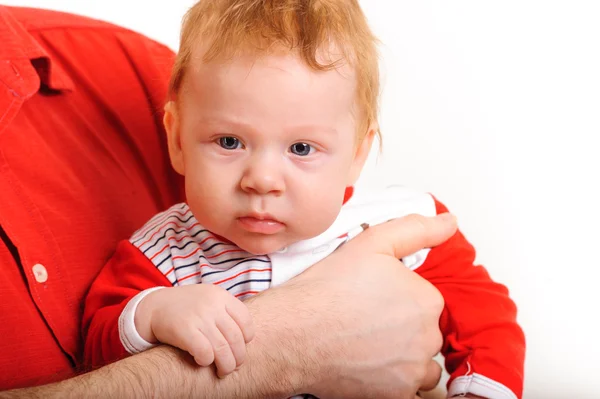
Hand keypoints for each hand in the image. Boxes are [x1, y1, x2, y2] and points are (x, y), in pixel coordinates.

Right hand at [136, 284, 253, 376]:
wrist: (154, 306)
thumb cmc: (186, 307)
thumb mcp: (208, 299)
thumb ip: (226, 313)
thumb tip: (245, 340)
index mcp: (221, 296)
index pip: (246, 320)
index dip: (247, 338)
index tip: (241, 347)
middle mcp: (212, 304)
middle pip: (236, 338)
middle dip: (239, 357)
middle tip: (235, 366)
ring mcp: (199, 316)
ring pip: (223, 349)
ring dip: (226, 365)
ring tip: (223, 371)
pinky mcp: (185, 330)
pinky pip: (205, 353)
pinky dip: (207, 361)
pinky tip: (202, 362)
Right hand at [245, 212, 456, 398]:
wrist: (294, 333)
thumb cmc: (327, 290)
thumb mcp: (372, 243)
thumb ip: (416, 230)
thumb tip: (449, 222)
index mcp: (427, 300)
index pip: (424, 300)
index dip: (395, 297)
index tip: (370, 297)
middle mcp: (427, 337)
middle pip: (422, 331)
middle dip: (400, 326)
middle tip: (363, 319)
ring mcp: (412, 369)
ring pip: (418, 361)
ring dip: (402, 354)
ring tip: (366, 343)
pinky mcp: (396, 394)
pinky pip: (405, 386)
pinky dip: (390, 377)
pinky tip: (365, 362)